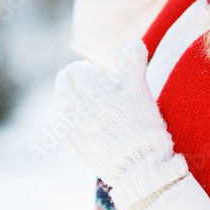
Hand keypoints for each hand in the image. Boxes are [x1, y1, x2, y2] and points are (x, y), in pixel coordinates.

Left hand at [55, 40, 188, 209]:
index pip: (76, 76)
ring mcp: (80, 134)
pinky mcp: (82, 151)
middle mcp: (82, 113)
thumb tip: (136, 42)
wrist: (141, 167)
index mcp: (94, 96)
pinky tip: (71, 122)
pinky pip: (68, 133)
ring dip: (67, 104)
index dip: (76, 71)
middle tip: (67, 79)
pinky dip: (68, 125)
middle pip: (67, 93)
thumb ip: (133, 66)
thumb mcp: (140, 92)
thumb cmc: (142, 127)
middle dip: (67, 85)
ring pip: (66, 113)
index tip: (77, 68)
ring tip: (68, 99)